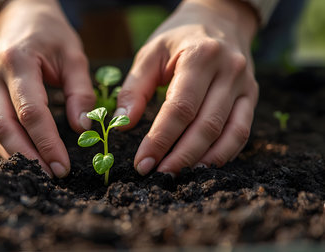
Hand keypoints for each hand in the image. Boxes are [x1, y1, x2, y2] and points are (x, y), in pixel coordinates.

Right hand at [0, 0, 94, 177]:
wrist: (21, 17)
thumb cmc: (51, 35)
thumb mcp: (74, 55)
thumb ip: (81, 92)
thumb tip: (83, 129)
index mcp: (17, 62)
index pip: (31, 112)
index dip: (47, 143)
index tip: (63, 167)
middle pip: (4, 128)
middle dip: (28, 157)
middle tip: (51, 178)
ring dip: (16, 156)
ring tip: (41, 174)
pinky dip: (9, 146)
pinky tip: (27, 159)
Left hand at [115, 0, 258, 174]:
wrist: (219, 19)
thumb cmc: (178, 38)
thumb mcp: (150, 53)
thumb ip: (135, 88)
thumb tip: (122, 124)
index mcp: (200, 56)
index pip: (180, 108)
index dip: (160, 139)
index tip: (142, 163)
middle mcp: (229, 71)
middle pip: (206, 125)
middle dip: (180, 156)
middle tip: (157, 175)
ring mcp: (246, 85)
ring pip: (228, 133)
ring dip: (202, 160)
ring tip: (178, 176)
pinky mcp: (252, 96)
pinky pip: (241, 132)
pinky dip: (224, 153)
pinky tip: (202, 165)